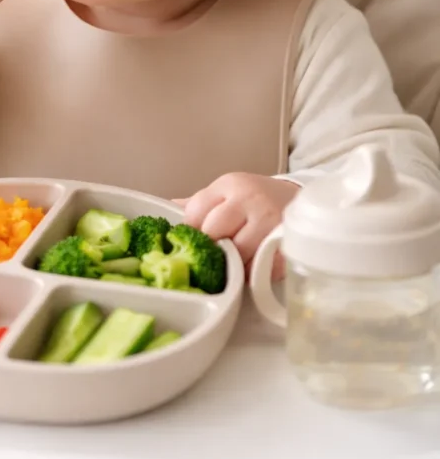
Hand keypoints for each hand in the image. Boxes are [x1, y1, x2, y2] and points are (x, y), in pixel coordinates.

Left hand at [175, 173, 298, 278]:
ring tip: (234, 263)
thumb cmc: (252, 199)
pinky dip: (254, 273)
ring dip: (234, 265)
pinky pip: (262, 267)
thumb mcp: (225, 193)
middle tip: (214, 256)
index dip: (190, 232)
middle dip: (211, 248)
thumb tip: (163, 212)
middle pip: (214, 234)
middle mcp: (250, 199)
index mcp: (229, 185)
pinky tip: (252, 267)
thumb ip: (197, 205)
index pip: (195, 213)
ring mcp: (271, 221)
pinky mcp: (287, 242)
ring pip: (239, 255)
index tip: (194, 241)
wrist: (296, 198)